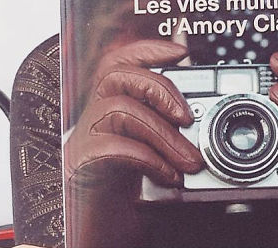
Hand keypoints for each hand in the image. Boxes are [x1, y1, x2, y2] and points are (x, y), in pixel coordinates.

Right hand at [64, 39, 203, 247]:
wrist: (102, 239)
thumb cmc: (129, 205)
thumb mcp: (155, 162)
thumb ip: (169, 135)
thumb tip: (200, 120)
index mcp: (110, 113)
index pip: (119, 63)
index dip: (147, 49)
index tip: (181, 51)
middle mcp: (91, 120)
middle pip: (116, 75)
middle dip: (161, 89)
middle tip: (188, 119)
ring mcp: (80, 142)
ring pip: (118, 107)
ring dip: (162, 133)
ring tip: (189, 161)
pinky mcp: (77, 168)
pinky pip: (110, 145)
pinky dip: (146, 157)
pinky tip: (167, 176)